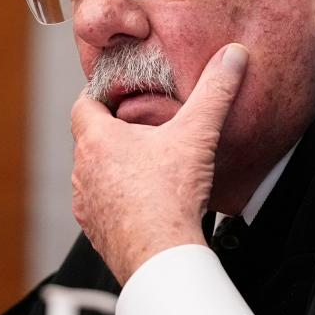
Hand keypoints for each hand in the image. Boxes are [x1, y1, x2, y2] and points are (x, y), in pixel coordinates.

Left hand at [69, 43, 248, 283]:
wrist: (161, 257)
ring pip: (95, 174)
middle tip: (144, 128)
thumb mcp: (197, 134)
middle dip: (114, 131)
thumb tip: (232, 57)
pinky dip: (119, 199)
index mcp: (97, 139)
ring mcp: (86, 204)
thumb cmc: (170, 197)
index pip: (83, 104)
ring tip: (147, 166)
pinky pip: (102, 205)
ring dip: (115, 167)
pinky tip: (146, 201)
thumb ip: (215, 91)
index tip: (121, 94)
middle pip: (91, 139)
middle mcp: (82, 170)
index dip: (101, 95)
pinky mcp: (96, 231)